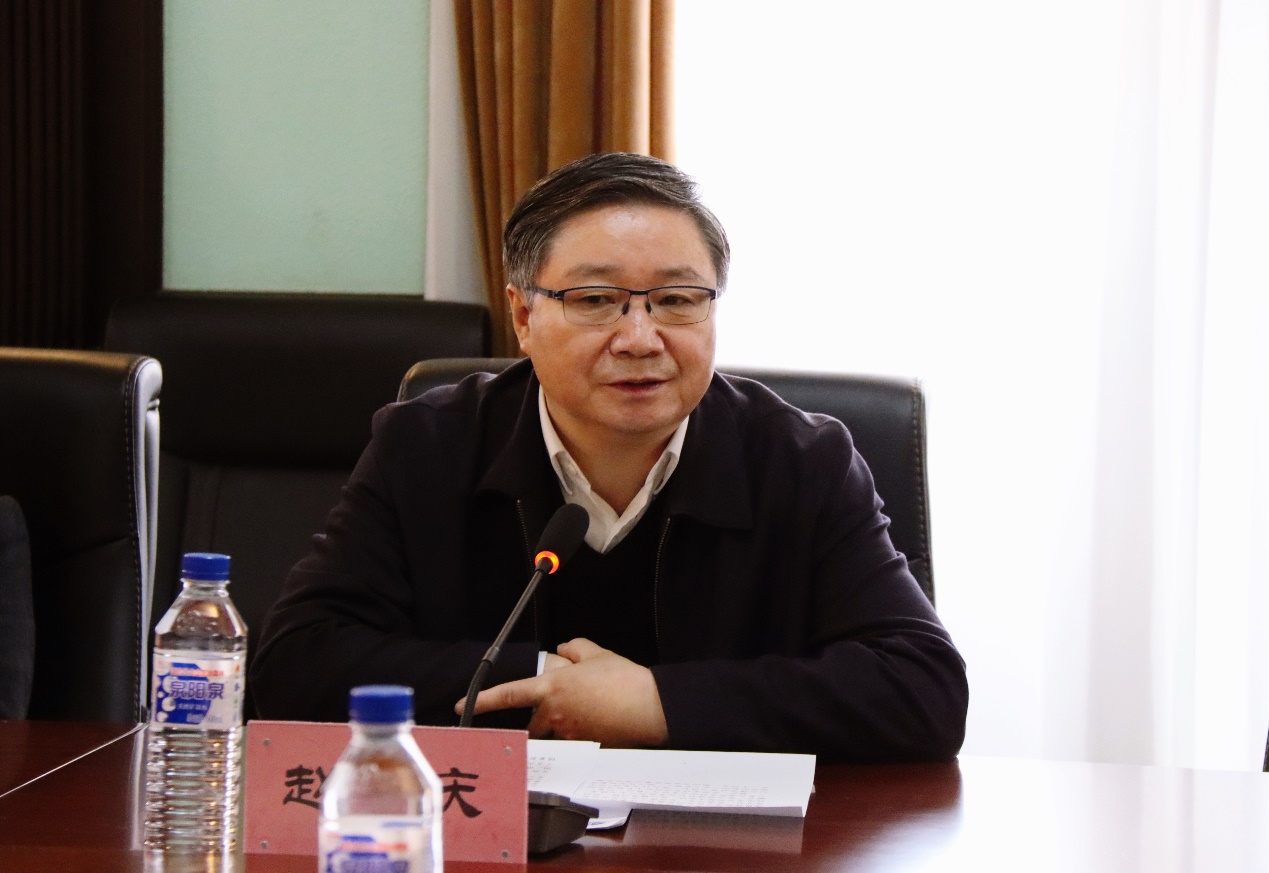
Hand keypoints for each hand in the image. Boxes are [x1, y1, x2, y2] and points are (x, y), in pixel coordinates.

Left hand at [455, 638, 668, 746]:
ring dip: (565, 723)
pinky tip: (605, 720)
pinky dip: (585, 731)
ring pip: (556, 731)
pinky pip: (576, 740)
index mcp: (552, 688)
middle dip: (542, 718)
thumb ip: (573, 650)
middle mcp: (555, 714)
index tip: (463, 706)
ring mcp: (568, 735)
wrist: (649, 707)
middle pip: (534, 723)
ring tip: (594, 709)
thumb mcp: (596, 654)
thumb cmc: (623, 680)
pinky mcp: (584, 748)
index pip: (509, 694)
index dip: (482, 701)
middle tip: (569, 704)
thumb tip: (563, 650)